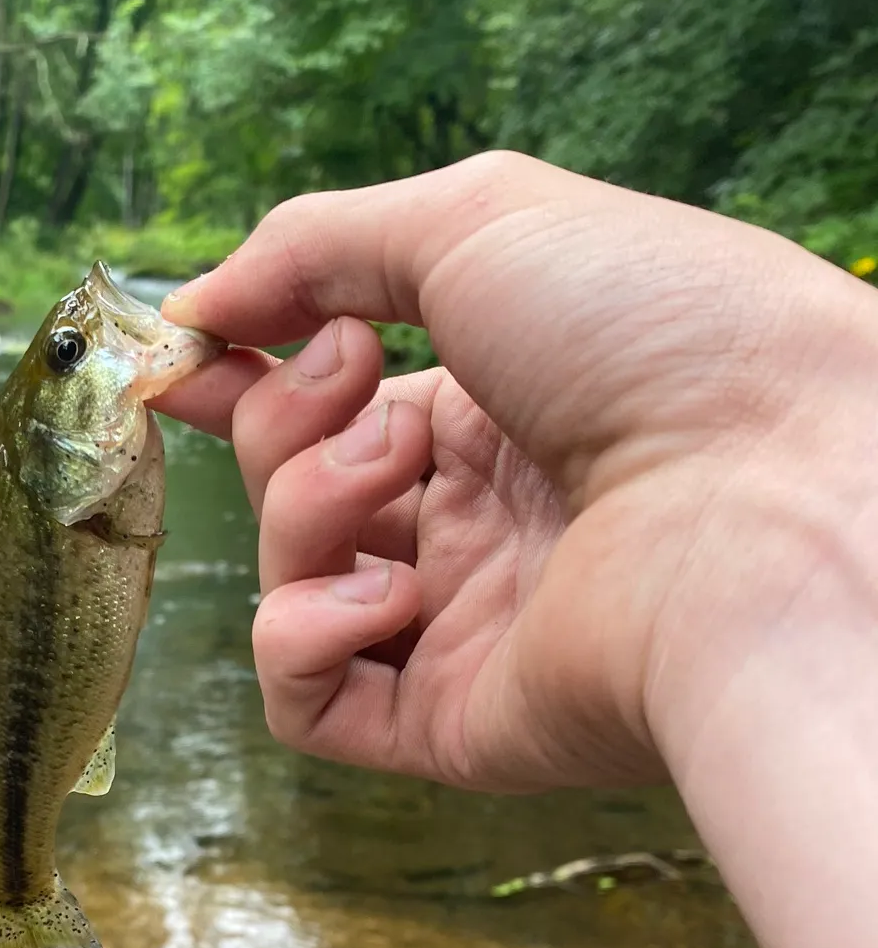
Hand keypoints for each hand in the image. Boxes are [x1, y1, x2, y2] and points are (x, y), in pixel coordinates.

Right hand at [155, 151, 877, 794]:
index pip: (320, 406)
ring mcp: (458, 627)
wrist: (771, 492)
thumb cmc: (655, 332)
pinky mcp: (448, 724)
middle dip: (287, 421)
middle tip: (354, 378)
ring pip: (290, 582)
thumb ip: (316, 246)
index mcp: (488, 411)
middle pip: (291, 486)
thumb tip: (193, 307)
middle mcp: (469, 522)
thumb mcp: (479, 222)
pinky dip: (307, 636)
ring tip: (401, 473)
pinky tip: (388, 595)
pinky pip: (308, 701)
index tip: (175, 359)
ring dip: (305, 508)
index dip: (238, 380)